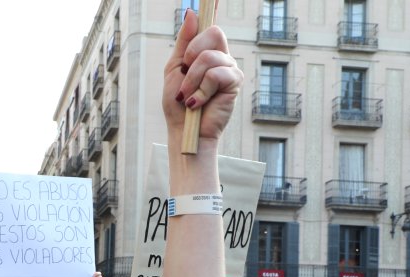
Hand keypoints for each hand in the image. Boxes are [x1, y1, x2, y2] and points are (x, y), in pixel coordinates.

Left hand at [163, 8, 241, 140]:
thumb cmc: (177, 105)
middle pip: (213, 32)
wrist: (184, 131)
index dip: (209, 12)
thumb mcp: (175, 70)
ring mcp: (229, 69)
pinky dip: (201, 90)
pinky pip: (215, 74)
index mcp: (206, 52)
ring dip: (192, 80)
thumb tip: (191, 12)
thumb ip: (183, 43)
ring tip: (188, 97)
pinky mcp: (235, 82)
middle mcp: (221, 57)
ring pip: (209, 56)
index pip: (209, 26)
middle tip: (185, 73)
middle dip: (192, 54)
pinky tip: (198, 103)